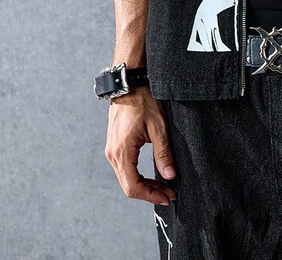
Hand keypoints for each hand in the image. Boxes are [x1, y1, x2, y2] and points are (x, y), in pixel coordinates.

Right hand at [104, 85, 177, 204]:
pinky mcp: (114, 146)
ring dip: (144, 186)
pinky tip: (151, 176)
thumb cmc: (143, 101)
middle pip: (128, 186)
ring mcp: (111, 150)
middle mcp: (112, 154)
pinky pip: (124, 169)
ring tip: (163, 187)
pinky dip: (137, 176)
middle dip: (149, 193)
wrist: (129, 84)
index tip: (168, 197)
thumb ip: (163, 153)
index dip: (151, 195)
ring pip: (126, 178)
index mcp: (122, 151)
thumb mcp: (158, 126)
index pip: (133, 186)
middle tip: (169, 194)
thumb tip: (170, 176)